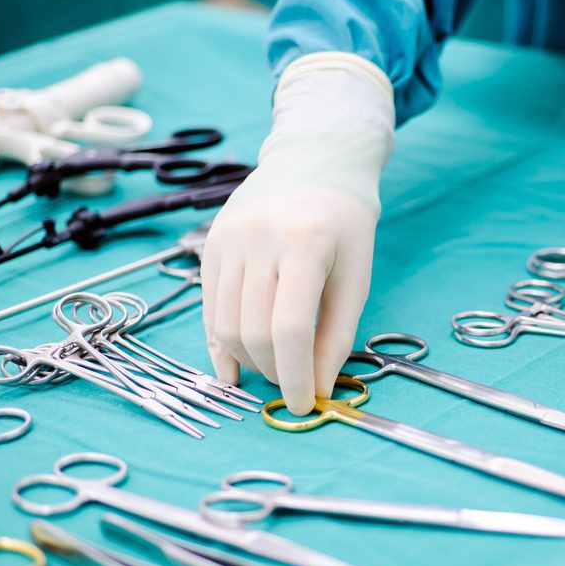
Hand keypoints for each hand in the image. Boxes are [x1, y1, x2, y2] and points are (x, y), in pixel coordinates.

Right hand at [202, 53, 394, 414]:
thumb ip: (336, 336)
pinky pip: (208, 307)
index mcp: (305, 242)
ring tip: (271, 372)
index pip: (290, 328)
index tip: (304, 404)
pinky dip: (220, 344)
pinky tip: (236, 367)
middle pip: (254, 331)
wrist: (314, 161)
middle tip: (293, 387)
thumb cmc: (345, 224)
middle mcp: (258, 237)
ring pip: (224, 324)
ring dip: (248, 361)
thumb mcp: (356, 277)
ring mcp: (227, 239)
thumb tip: (315, 391)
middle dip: (273, 372)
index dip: (295, 376)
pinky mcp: (210, 245)